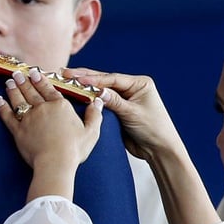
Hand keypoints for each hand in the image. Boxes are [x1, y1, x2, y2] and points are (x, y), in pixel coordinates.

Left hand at [0, 69, 103, 199]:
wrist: (55, 163)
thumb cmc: (74, 149)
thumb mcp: (91, 132)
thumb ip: (95, 115)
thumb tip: (98, 101)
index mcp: (60, 106)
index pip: (48, 89)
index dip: (40, 79)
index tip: (34, 72)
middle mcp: (42, 108)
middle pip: (31, 91)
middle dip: (23, 81)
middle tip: (17, 73)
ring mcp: (28, 119)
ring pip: (18, 100)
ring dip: (12, 90)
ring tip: (8, 82)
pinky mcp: (18, 130)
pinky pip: (7, 116)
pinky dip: (2, 107)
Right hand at [63, 67, 182, 163]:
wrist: (158, 150)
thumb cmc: (153, 130)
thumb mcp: (133, 114)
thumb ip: (115, 102)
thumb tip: (97, 91)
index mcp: (139, 84)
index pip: (112, 78)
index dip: (93, 78)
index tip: (76, 78)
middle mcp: (131, 88)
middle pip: (104, 80)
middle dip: (85, 78)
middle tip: (65, 74)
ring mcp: (123, 98)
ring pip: (100, 90)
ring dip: (84, 87)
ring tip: (65, 80)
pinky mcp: (117, 110)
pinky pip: (100, 102)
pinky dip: (88, 99)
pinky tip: (75, 95)